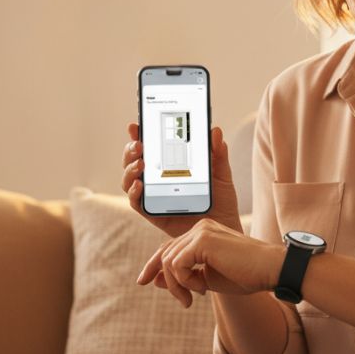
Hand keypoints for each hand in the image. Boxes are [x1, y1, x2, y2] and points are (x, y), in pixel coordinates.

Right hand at [121, 122, 241, 238]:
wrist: (224, 228)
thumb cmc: (221, 201)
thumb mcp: (221, 174)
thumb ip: (218, 153)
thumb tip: (216, 131)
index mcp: (170, 166)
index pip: (150, 147)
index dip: (139, 135)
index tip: (135, 125)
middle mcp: (157, 179)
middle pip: (134, 161)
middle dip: (130, 150)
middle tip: (138, 144)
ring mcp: (153, 196)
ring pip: (130, 180)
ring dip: (129, 169)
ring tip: (140, 163)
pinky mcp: (153, 214)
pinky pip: (136, 203)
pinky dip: (133, 192)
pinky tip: (140, 184)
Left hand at [136, 218, 282, 307]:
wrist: (269, 270)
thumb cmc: (245, 276)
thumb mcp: (207, 279)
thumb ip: (183, 277)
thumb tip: (154, 280)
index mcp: (202, 233)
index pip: (169, 247)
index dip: (154, 265)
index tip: (143, 282)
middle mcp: (199, 227)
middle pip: (165, 253)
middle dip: (166, 280)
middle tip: (184, 302)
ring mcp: (200, 231)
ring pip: (168, 260)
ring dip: (178, 285)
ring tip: (194, 298)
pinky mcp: (203, 240)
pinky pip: (177, 264)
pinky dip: (184, 281)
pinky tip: (202, 289)